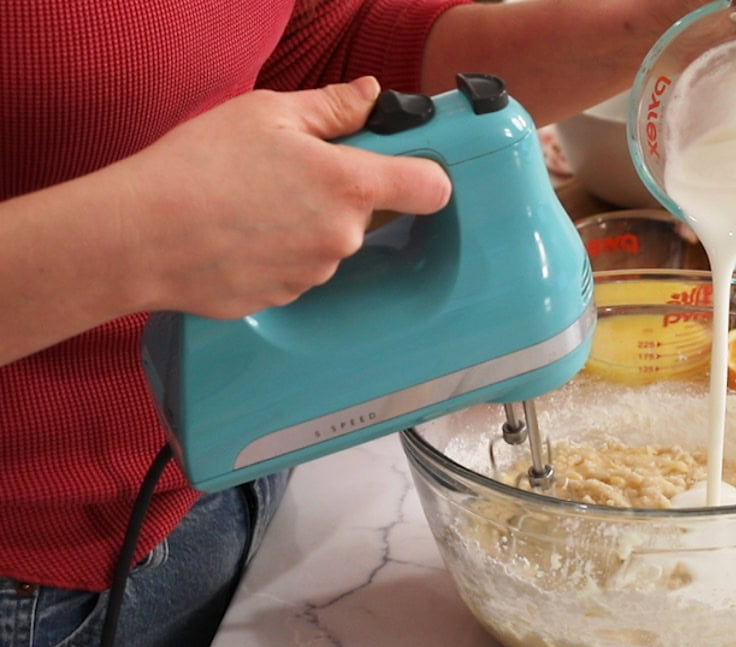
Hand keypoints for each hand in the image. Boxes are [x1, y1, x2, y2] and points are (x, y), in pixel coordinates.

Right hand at [114, 76, 450, 318]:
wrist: (141, 235)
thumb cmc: (198, 167)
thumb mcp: (268, 113)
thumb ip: (333, 107)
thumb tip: (371, 97)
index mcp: (350, 184)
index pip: (431, 188)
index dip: (426, 174)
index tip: (409, 166)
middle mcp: (343, 235)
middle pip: (368, 213)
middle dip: (340, 193)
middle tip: (287, 172)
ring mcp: (316, 272)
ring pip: (329, 241)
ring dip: (305, 224)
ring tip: (250, 204)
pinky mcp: (286, 298)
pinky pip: (297, 269)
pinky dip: (277, 253)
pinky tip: (238, 235)